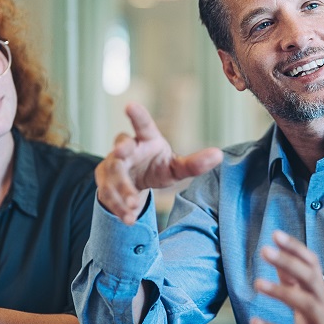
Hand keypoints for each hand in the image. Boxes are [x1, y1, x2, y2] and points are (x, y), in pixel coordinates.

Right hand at [95, 102, 222, 223]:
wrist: (134, 182)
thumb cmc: (157, 167)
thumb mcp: (176, 167)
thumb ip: (194, 163)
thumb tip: (219, 155)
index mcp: (146, 139)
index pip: (143, 125)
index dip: (137, 115)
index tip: (130, 105)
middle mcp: (126, 149)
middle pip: (121, 148)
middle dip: (120, 150)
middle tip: (121, 153)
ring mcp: (112, 165)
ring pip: (113, 175)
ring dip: (121, 190)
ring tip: (133, 208)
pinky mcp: (104, 183)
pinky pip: (107, 194)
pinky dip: (118, 207)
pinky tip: (128, 218)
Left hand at [250, 230, 323, 323]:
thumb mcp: (312, 308)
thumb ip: (296, 287)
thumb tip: (279, 264)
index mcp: (323, 295)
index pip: (313, 265)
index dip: (296, 249)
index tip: (276, 235)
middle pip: (311, 278)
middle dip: (289, 262)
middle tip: (266, 250)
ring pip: (306, 304)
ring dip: (281, 291)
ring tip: (257, 283)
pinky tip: (256, 323)